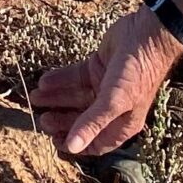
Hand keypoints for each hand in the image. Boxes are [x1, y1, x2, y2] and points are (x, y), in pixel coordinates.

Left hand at [32, 8, 182, 156]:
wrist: (147, 34)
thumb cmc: (137, 73)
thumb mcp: (114, 101)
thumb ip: (91, 124)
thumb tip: (72, 148)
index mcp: (123, 122)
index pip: (96, 142)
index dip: (76, 144)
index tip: (54, 142)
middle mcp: (113, 107)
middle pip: (81, 119)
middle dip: (61, 120)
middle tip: (41, 117)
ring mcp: (104, 86)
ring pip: (75, 97)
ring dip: (55, 98)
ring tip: (35, 96)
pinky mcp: (97, 67)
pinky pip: (74, 77)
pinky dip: (60, 80)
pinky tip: (44, 81)